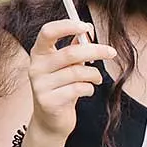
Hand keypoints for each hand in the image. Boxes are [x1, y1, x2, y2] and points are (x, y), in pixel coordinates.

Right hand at [26, 19, 116, 141]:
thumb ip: (74, 47)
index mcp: (39, 54)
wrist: (51, 120)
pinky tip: (88, 90)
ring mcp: (40, 85)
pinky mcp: (48, 101)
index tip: (86, 26)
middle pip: (70, 53)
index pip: (48, 32)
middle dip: (95, 50)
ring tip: (97, 78)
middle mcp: (36, 67)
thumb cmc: (61, 88)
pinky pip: (77, 89)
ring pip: (77, 72)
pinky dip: (89, 88)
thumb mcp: (66, 66)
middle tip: (111, 52)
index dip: (67, 26)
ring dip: (94, 74)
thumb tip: (87, 30)